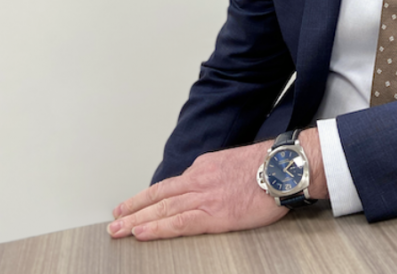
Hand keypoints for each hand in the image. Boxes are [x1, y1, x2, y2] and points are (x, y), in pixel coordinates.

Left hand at [108, 141, 286, 240]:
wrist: (283, 167)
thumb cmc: (268, 167)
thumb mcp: (234, 163)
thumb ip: (217, 175)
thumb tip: (210, 186)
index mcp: (204, 168)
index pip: (170, 186)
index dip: (148, 196)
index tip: (133, 204)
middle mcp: (198, 180)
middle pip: (158, 196)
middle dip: (133, 207)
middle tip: (113, 218)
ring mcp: (204, 197)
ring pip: (161, 208)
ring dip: (136, 219)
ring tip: (117, 229)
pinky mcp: (213, 214)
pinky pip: (178, 222)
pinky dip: (157, 227)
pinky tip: (141, 232)